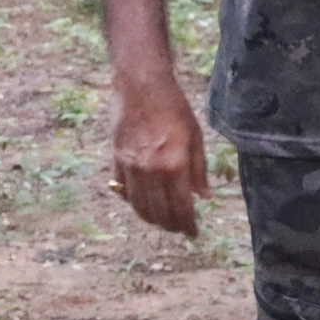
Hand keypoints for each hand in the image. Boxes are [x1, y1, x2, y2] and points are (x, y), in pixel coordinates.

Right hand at [111, 76, 210, 236]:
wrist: (141, 86)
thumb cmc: (174, 108)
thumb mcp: (195, 137)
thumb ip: (199, 170)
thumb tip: (203, 196)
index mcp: (174, 165)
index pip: (182, 207)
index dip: (188, 225)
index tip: (193, 233)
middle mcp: (151, 170)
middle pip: (159, 212)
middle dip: (170, 225)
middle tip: (178, 229)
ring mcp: (130, 166)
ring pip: (138, 205)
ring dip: (151, 218)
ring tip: (161, 221)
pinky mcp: (117, 159)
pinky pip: (123, 190)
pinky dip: (132, 201)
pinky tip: (142, 203)